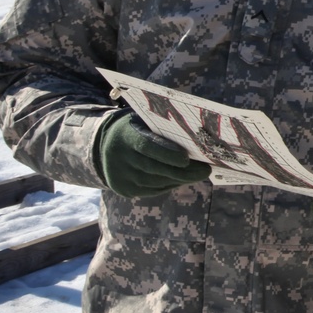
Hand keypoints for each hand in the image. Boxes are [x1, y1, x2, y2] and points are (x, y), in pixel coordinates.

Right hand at [96, 111, 211, 197]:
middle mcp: (119, 157)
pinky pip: (151, 190)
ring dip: (179, 179)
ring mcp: (120, 176)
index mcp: (125, 135)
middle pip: (154, 168)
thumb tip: (195, 138)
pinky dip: (169, 185)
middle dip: (183, 172)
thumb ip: (163, 128)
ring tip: (198, 175)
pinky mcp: (123, 189)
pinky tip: (181, 179)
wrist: (107, 145)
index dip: (167, 154)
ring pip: (155, 182)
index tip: (187, 159)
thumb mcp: (145, 121)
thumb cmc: (138, 128)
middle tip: (205, 170)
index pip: (146, 146)